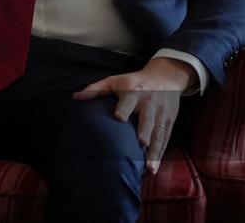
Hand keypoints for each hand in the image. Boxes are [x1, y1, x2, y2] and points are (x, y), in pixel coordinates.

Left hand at [72, 57, 194, 173]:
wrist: (165, 78)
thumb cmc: (134, 82)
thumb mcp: (114, 81)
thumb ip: (95, 89)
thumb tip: (75, 97)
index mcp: (133, 93)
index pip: (128, 101)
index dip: (123, 108)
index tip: (119, 117)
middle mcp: (148, 104)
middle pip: (147, 119)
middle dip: (145, 131)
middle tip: (141, 143)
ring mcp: (161, 114)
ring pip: (159, 134)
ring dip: (155, 151)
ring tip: (149, 167)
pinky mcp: (169, 122)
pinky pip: (165, 139)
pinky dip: (161, 154)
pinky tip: (154, 168)